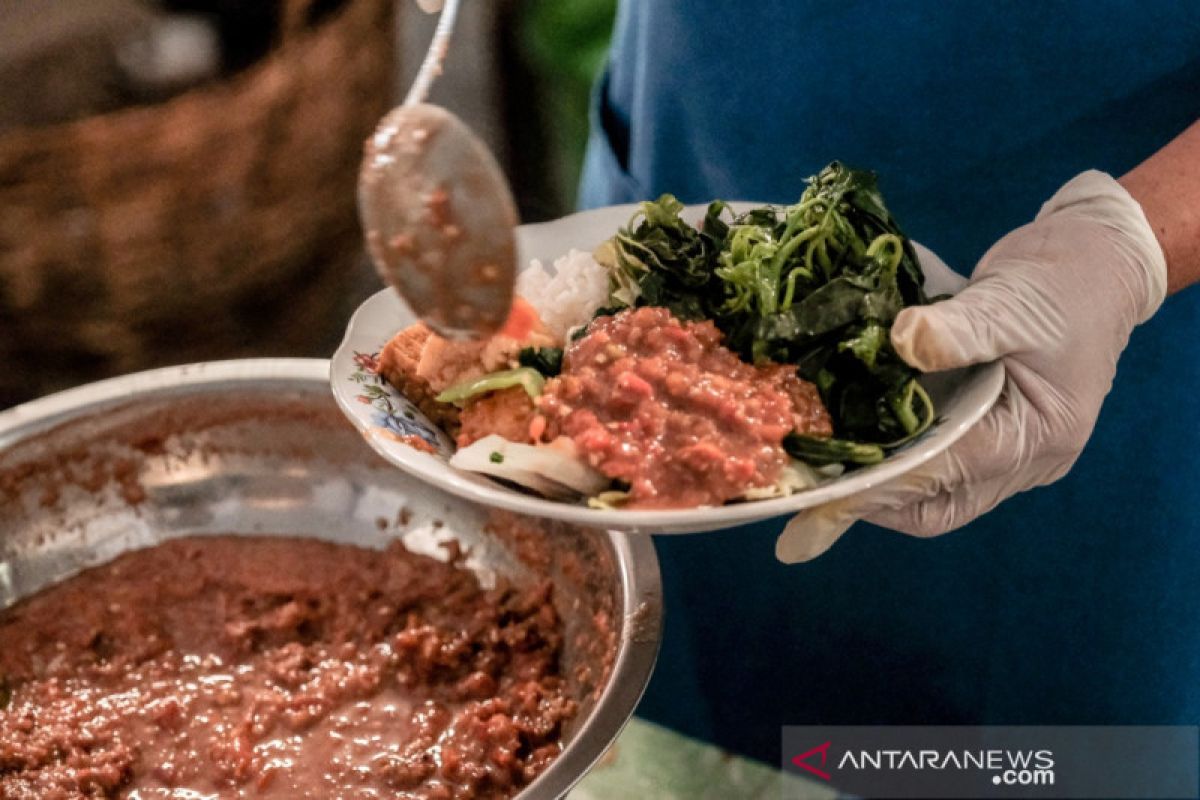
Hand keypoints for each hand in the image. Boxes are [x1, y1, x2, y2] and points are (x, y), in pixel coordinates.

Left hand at [776, 171, 1167, 562]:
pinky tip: (857, 441)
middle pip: (939, 507)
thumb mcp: (1009, 301)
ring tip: (824, 471)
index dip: (884, 482)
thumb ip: (957, 329)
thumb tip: (903, 341)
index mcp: (1040, 434)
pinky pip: (940, 468)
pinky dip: (900, 461)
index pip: (948, 474)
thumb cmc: (1061, 282)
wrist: (1096, 262)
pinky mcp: (994, 436)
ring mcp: (1013, 453)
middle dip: (876, 503)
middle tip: (814, 488)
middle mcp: (1029, 459)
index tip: (825, 487)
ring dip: (883, 488)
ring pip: (937, 497)